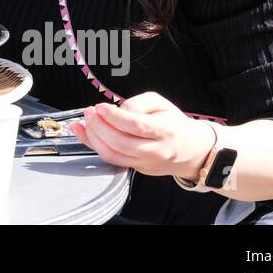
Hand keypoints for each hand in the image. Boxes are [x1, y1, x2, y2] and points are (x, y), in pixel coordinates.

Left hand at [65, 92, 216, 179]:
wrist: (189, 150)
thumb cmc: (173, 123)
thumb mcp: (160, 103)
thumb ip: (137, 102)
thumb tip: (116, 110)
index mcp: (165, 131)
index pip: (136, 125)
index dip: (114, 116)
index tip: (100, 107)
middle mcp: (156, 150)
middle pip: (120, 142)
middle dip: (99, 126)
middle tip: (90, 112)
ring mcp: (145, 163)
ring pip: (113, 155)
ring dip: (93, 137)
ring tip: (87, 120)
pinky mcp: (136, 169)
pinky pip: (111, 160)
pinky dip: (93, 146)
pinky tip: (83, 132)